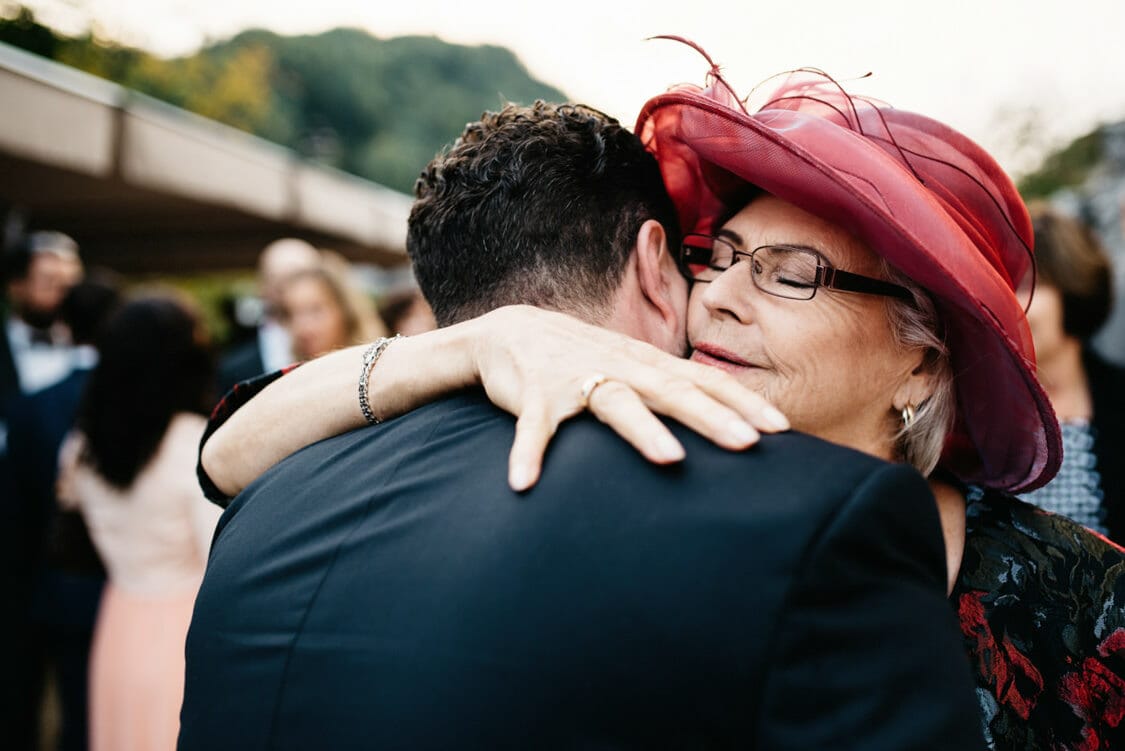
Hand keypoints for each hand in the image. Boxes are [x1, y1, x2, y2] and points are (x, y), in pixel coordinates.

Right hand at [463, 306, 789, 490]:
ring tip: (670, 460)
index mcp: (646, 363)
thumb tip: (723, 421)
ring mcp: (576, 378)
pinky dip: (528, 453)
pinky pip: (534, 428)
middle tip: (748, 444)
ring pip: (615, 402)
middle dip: (711, 417)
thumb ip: (669, 388)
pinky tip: (524, 484)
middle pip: (672, 390)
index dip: (741, 402)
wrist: (510, 331)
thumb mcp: (630, 367)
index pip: (703, 379)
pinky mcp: (534, 395)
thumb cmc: (583, 357)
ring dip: (642, 430)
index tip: (781, 429)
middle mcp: (618, 366)